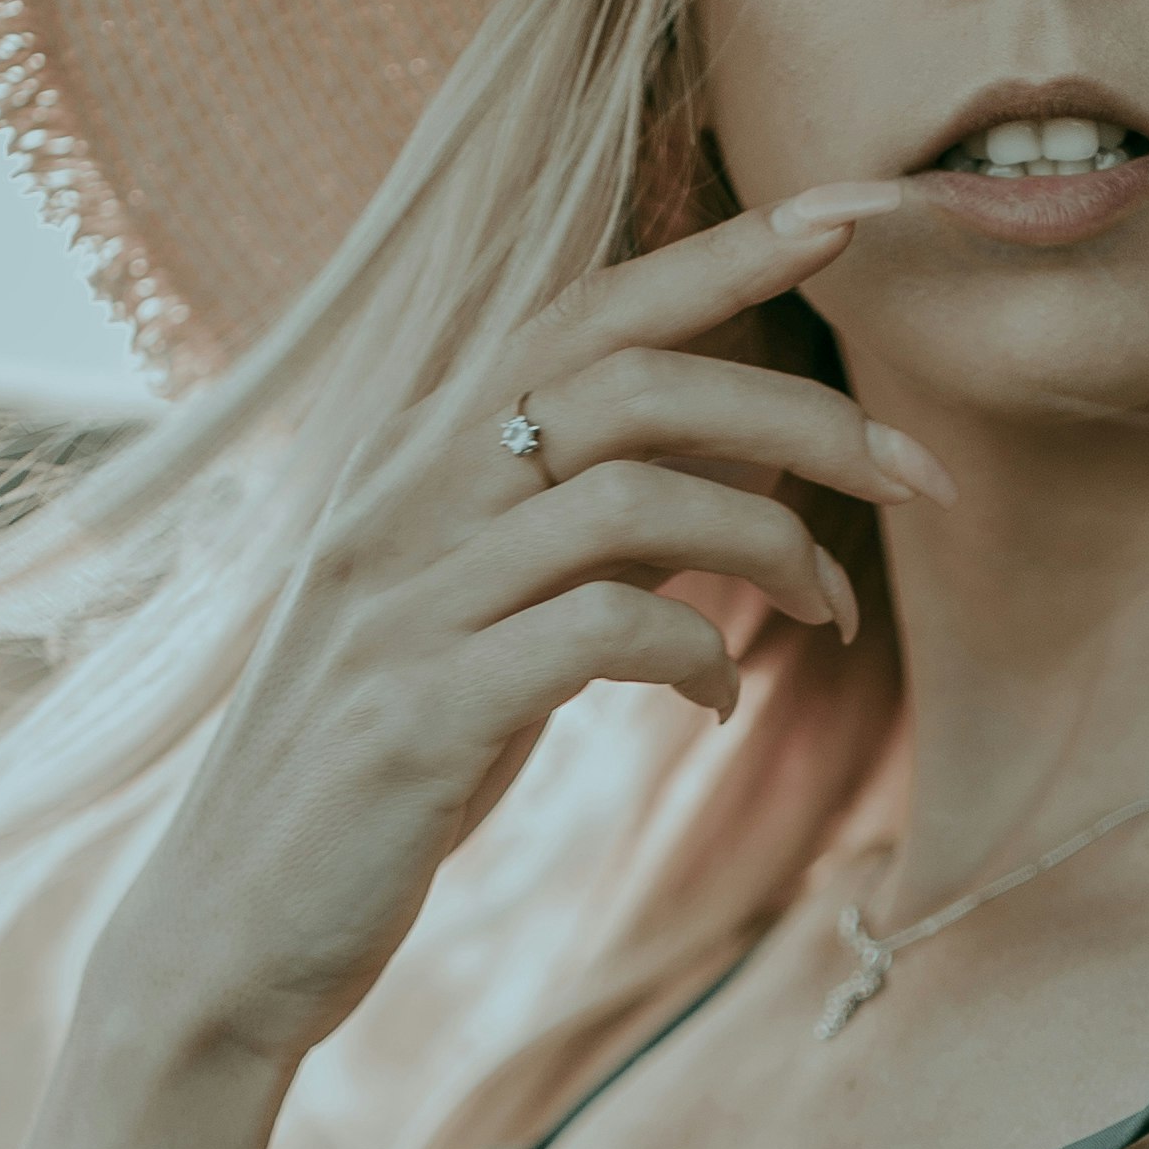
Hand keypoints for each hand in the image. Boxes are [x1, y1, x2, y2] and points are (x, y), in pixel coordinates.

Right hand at [102, 191, 952, 1072]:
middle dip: (806, 410)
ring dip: (773, 542)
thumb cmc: (370, 780)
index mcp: (417, 465)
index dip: (721, 252)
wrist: (224, 938)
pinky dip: (696, 655)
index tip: (854, 211)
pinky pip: (602, 631)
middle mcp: (402, 504)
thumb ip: (584, 532)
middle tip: (924, 476)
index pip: (582, 312)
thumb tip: (737, 460)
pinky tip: (716, 702)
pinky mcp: (418, 712)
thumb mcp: (479, 625)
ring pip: (631, 495)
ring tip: (827, 613)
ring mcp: (403, 603)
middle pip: (630, 380)